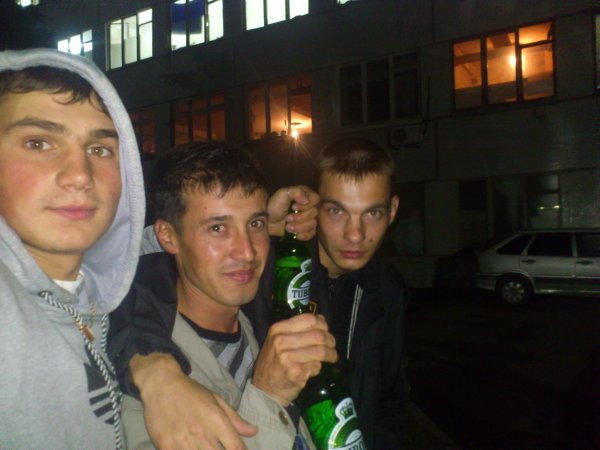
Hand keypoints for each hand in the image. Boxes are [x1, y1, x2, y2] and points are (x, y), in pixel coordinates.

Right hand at [131, 353, 256, 449]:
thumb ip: (234, 419)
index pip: (235, 448)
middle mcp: (201, 432)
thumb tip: (254, 432)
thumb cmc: (191, 392)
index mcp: (216, 419)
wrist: (161, 384)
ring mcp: (182, 440)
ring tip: (204, 448)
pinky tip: (189, 448)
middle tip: (217, 448)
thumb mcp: (215, 400)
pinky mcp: (165, 445)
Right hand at [251, 314, 337, 405]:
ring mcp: (287, 357)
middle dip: (330, 340)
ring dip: (330, 354)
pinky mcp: (295, 372)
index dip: (322, 324)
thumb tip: (321, 319)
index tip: (326, 331)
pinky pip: (316, 366)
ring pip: (320, 351)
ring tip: (332, 357)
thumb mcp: (278, 340)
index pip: (309, 319)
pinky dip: (319, 368)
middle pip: (317, 335)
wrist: (264, 390)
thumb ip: (297, 329)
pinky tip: (313, 370)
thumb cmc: (274, 363)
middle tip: (332, 346)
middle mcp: (281, 341)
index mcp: (278, 329)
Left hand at [268, 185, 318, 240]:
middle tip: (287, 219)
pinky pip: (312, 234)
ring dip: (300, 227)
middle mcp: (309, 206)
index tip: (293, 207)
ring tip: (287, 227)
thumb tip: (306, 200)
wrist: (267, 221)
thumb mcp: (282, 194)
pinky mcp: (306, 229)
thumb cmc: (274, 205)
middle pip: (314, 213)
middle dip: (300, 218)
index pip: (315, 199)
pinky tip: (296, 235)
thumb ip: (296, 192)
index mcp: (305, 195)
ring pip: (313, 224)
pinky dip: (304, 235)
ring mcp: (308, 219)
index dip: (306, 205)